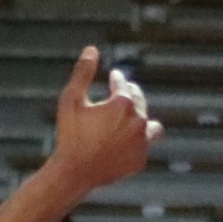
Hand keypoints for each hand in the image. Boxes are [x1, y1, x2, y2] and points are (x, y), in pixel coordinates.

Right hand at [47, 48, 155, 193]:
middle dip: (130, 96)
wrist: (75, 172)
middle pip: (139, 102)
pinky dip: (137, 142)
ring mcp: (142, 143)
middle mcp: (138, 121)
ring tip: (134, 121)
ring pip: (152, 126)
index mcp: (123, 104)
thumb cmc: (70, 134)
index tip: (114, 77)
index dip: (116, 79)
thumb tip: (92, 49)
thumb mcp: (71, 100)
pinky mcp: (140, 160)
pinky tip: (126, 142)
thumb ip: (83, 73)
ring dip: (143, 121)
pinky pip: (144, 147)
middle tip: (121, 95)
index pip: (123, 85)